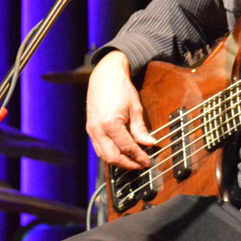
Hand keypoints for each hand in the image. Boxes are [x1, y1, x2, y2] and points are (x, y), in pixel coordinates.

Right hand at [84, 50, 156, 168]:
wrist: (105, 75)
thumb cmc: (121, 88)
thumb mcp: (135, 108)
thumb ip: (140, 129)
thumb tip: (150, 144)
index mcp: (110, 124)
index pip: (127, 148)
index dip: (138, 157)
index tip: (148, 162)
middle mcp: (97, 129)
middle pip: (112, 157)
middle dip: (128, 164)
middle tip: (141, 165)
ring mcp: (91, 130)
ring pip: (103, 155)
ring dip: (118, 161)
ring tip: (133, 161)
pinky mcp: (89, 129)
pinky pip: (99, 148)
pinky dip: (110, 154)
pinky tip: (121, 153)